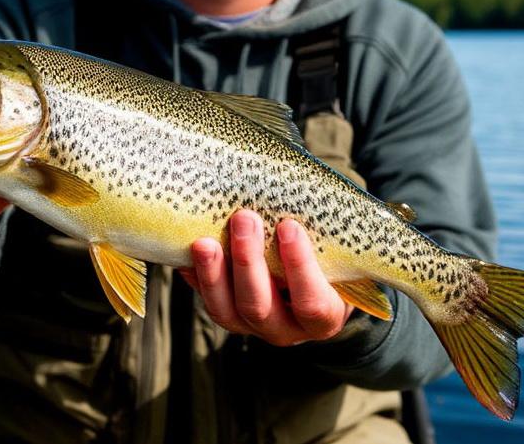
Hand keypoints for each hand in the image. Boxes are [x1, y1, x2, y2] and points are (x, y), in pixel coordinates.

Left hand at [180, 210, 352, 345]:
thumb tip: (295, 193)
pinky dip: (194, 276)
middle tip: (243, 218)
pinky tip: (186, 251)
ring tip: (204, 241)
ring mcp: (253, 326)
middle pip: (259, 307)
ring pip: (226, 311)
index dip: (299, 267)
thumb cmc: (330, 258)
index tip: (288, 226)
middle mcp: (286, 330)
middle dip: (247, 262)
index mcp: (324, 317)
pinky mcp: (228, 315)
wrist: (313, 278)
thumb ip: (323, 235)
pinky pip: (206, 301)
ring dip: (213, 273)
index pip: (311, 302)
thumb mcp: (336, 252)